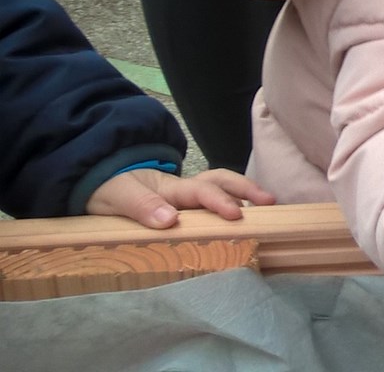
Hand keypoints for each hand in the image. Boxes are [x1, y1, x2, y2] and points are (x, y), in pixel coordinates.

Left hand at [84, 167, 276, 228]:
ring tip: (266, 207)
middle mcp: (183, 188)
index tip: (237, 216)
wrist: (96, 180)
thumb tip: (171, 220)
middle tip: (270, 202)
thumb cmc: (107, 189)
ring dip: (244, 194)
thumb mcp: (116, 197)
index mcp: (169, 188)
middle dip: (246, 189)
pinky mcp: (182, 203)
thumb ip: (141, 206)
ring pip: (221, 187)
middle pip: (221, 180)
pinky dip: (232, 203)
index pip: (201, 191)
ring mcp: (184, 194)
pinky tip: (242, 217)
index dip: (219, 203)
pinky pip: (212, 200)